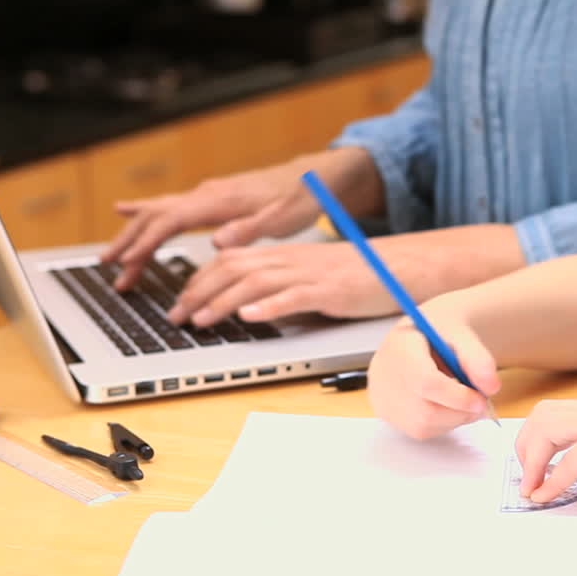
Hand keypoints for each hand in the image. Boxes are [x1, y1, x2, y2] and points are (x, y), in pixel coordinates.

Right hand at [100, 147, 377, 289]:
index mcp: (220, 201)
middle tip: (110, 268)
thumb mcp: (282, 219)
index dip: (147, 241)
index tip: (128, 261)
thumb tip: (217, 241)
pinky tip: (124, 210)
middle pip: (156, 216)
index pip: (171, 220)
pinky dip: (144, 212)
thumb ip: (249, 230)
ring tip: (111, 257)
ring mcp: (206, 194)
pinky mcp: (211, 199)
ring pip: (158, 211)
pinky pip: (169, 205)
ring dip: (134, 234)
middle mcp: (207, 194)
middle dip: (130, 242)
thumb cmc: (301, 198)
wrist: (313, 177)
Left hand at [165, 240, 394, 324]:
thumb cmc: (358, 274)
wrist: (399, 265)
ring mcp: (309, 274)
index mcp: (284, 255)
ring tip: (201, 320)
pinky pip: (294, 296)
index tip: (181, 301)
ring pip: (255, 282)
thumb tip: (249, 307)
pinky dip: (269, 306)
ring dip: (223, 301)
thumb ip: (280, 286)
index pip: (230, 260)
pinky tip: (250, 317)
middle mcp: (291, 260)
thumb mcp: (310, 275)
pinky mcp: (330, 291)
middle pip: (233, 268)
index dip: (199, 279)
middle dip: (199, 292)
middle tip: (177, 316)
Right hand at [367, 303, 501, 439]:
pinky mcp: (387, 414)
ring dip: (454, 417)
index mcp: (400, 347)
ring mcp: (382, 398)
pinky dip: (442, 422)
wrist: (418, 336)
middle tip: (480, 401)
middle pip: (425, 410)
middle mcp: (383, 375)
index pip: (425, 382)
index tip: (482, 399)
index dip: (457, 396)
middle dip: (460, 410)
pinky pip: (420, 430)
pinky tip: (446, 403)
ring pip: (425, 425)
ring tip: (461, 397)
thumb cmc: (439, 332)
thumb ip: (477, 357)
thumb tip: (491, 387)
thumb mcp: (461, 333)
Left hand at [515, 361, 576, 502]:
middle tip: (527, 477)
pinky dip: (553, 479)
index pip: (564, 416)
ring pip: (546, 427)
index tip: (538, 468)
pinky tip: (544, 496)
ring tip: (531, 486)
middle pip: (544, 415)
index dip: (542, 440)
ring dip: (531, 459)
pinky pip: (572, 460)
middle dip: (526, 445)